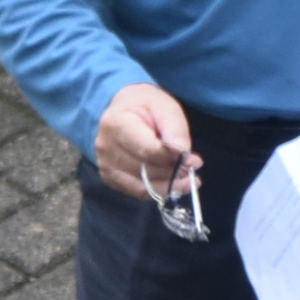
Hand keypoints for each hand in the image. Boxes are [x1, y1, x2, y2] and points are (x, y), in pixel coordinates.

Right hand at [91, 82, 197, 203]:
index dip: (173, 158)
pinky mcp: (110, 178)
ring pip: (143, 187)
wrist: (125, 110)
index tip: (193, 159)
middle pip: (146, 170)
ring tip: (188, 176)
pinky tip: (173, 182)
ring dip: (170, 184)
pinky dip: (159, 190)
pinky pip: (139, 192)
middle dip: (174, 172)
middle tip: (194, 165)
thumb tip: (182, 154)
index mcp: (115, 124)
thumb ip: (175, 129)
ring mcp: (105, 165)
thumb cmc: (145, 107)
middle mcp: (106, 147)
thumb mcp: (165, 107)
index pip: (147, 150)